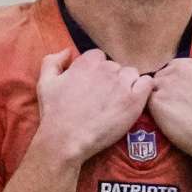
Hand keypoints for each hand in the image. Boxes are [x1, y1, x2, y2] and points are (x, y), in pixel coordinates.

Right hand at [34, 48, 154, 164]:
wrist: (66, 140)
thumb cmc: (54, 113)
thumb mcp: (44, 82)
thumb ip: (53, 60)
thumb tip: (68, 51)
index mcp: (87, 62)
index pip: (99, 57)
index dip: (96, 71)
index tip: (92, 85)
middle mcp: (106, 69)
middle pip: (116, 66)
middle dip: (111, 79)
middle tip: (103, 97)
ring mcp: (122, 84)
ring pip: (132, 74)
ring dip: (127, 84)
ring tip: (117, 101)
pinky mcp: (134, 100)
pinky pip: (147, 84)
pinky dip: (143, 89)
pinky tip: (134, 100)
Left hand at [149, 56, 191, 158]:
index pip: (176, 67)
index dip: (178, 82)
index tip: (184, 96)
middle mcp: (179, 70)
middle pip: (163, 75)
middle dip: (167, 87)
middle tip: (176, 106)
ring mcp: (166, 85)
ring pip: (153, 87)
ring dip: (158, 97)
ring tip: (171, 113)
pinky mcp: (156, 102)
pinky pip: (148, 100)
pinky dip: (153, 109)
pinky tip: (165, 119)